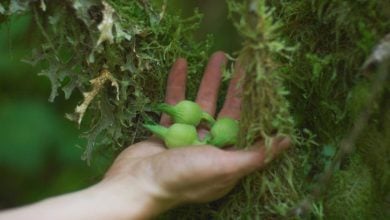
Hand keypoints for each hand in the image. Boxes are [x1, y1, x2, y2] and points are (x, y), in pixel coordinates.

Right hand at [101, 52, 290, 218]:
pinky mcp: (167, 132)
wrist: (136, 183)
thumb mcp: (223, 166)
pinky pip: (175, 105)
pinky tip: (179, 65)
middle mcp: (209, 149)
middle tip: (238, 61)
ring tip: (214, 56)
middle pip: (224, 111)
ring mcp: (187, 140)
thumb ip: (255, 154)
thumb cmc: (183, 177)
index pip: (245, 127)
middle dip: (231, 86)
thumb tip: (287, 141)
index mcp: (226, 159)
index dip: (253, 104)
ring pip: (200, 105)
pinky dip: (177, 86)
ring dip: (206, 80)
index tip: (259, 82)